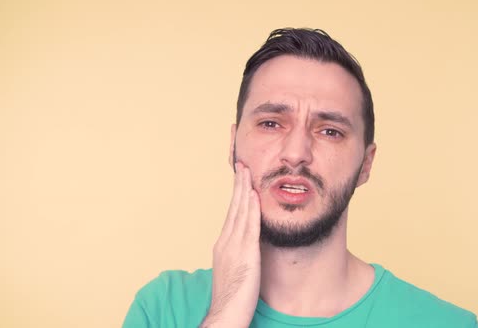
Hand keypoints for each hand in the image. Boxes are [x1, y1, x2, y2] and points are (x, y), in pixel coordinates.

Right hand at [200, 163, 260, 327]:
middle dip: (238, 185)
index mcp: (223, 245)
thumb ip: (239, 255)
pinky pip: (249, 226)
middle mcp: (226, 242)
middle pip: (233, 208)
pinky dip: (251, 209)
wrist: (225, 315)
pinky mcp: (245, 254)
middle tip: (242, 165)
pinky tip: (254, 195)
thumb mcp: (234, 271)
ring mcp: (234, 247)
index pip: (231, 214)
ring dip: (244, 190)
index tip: (240, 179)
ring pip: (240, 212)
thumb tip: (247, 246)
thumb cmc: (231, 299)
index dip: (236, 195)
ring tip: (248, 171)